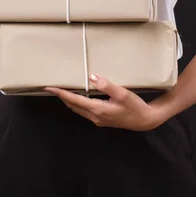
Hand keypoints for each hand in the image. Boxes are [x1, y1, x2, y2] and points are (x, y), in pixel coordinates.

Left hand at [44, 74, 165, 130]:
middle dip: (62, 97)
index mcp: (97, 109)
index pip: (74, 100)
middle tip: (52, 88)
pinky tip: (79, 99)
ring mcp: (98, 119)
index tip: (50, 88)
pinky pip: (85, 111)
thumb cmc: (134, 106)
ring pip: (78, 110)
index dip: (61, 93)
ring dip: (69, 101)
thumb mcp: (122, 94)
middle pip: (73, 106)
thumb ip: (106, 85)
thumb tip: (91, 77)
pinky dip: (78, 104)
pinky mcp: (103, 119)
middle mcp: (95, 116)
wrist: (145, 120)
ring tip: (62, 92)